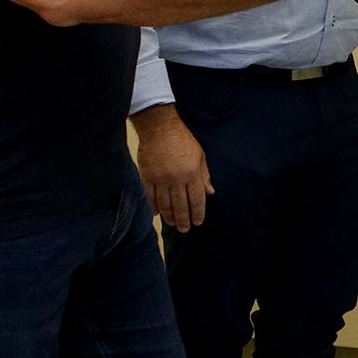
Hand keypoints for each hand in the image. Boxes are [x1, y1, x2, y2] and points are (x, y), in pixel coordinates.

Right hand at [131, 105, 212, 231]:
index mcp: (192, 174)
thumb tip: (210, 193)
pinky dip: (153, 207)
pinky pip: (151, 197)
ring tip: (172, 224)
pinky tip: (157, 214)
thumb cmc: (182, 140)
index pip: (196, 200)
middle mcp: (177, 179)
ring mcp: (161, 178)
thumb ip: (204, 176)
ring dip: (169, 217)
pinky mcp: (147, 176)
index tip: (197, 222)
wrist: (160, 128)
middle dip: (183, 220)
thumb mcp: (200, 156)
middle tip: (184, 229)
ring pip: (165, 205)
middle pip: (180, 206)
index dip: (197, 214)